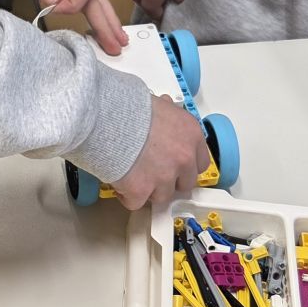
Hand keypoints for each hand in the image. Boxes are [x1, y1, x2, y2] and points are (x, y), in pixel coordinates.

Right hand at [112, 95, 210, 210]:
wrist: (107, 116)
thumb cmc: (129, 106)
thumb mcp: (159, 104)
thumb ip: (168, 115)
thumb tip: (165, 111)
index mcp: (191, 135)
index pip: (200, 163)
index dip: (184, 166)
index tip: (174, 165)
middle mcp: (184, 158)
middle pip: (185, 184)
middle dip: (169, 181)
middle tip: (151, 171)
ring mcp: (164, 177)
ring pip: (162, 195)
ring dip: (148, 189)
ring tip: (131, 173)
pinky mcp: (141, 190)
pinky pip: (136, 202)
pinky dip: (127, 196)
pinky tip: (119, 182)